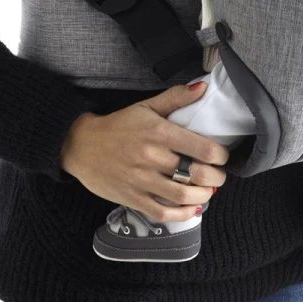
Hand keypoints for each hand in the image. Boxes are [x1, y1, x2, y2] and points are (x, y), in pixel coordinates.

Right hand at [61, 81, 227, 221]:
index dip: (220, 155)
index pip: (202, 148)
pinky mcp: (132, 198)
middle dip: (216, 178)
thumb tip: (202, 87)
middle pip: (196, 174)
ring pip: (183, 196)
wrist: (81, 145)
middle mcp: (152, 157)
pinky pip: (163, 212)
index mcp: (159, 133)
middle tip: (219, 176)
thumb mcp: (146, 106)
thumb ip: (176, 98)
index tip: (222, 156)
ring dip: (203, 196)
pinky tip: (192, 208)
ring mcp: (141, 180)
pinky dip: (182, 214)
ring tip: (208, 191)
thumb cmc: (118, 126)